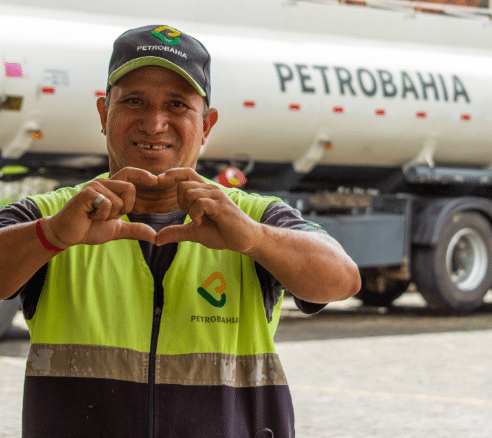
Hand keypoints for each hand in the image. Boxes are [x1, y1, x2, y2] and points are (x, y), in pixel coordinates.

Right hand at [42, 167, 158, 247]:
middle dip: (124, 208)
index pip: (129, 173)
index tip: (155, 180)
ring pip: (119, 201)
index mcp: (111, 188)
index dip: (142, 174)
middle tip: (108, 215)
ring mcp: (94, 186)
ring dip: (110, 216)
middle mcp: (103, 183)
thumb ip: (135, 230)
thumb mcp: (117, 230)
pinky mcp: (86, 193)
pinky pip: (107, 205)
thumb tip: (155, 236)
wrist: (67, 234)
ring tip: (95, 216)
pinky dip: (101, 216)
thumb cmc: (89, 228)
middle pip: (130, 188)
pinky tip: (89, 216)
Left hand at [155, 168, 261, 251]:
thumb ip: (176, 232)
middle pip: (183, 185)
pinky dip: (196, 215)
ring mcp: (216, 195)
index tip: (158, 180)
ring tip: (201, 221)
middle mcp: (210, 189)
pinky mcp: (220, 205)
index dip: (171, 174)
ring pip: (189, 193)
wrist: (243, 239)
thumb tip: (156, 239)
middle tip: (194, 216)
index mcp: (204, 192)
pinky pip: (199, 203)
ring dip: (190, 211)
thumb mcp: (194, 232)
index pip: (186, 173)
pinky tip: (204, 222)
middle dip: (181, 203)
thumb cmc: (222, 233)